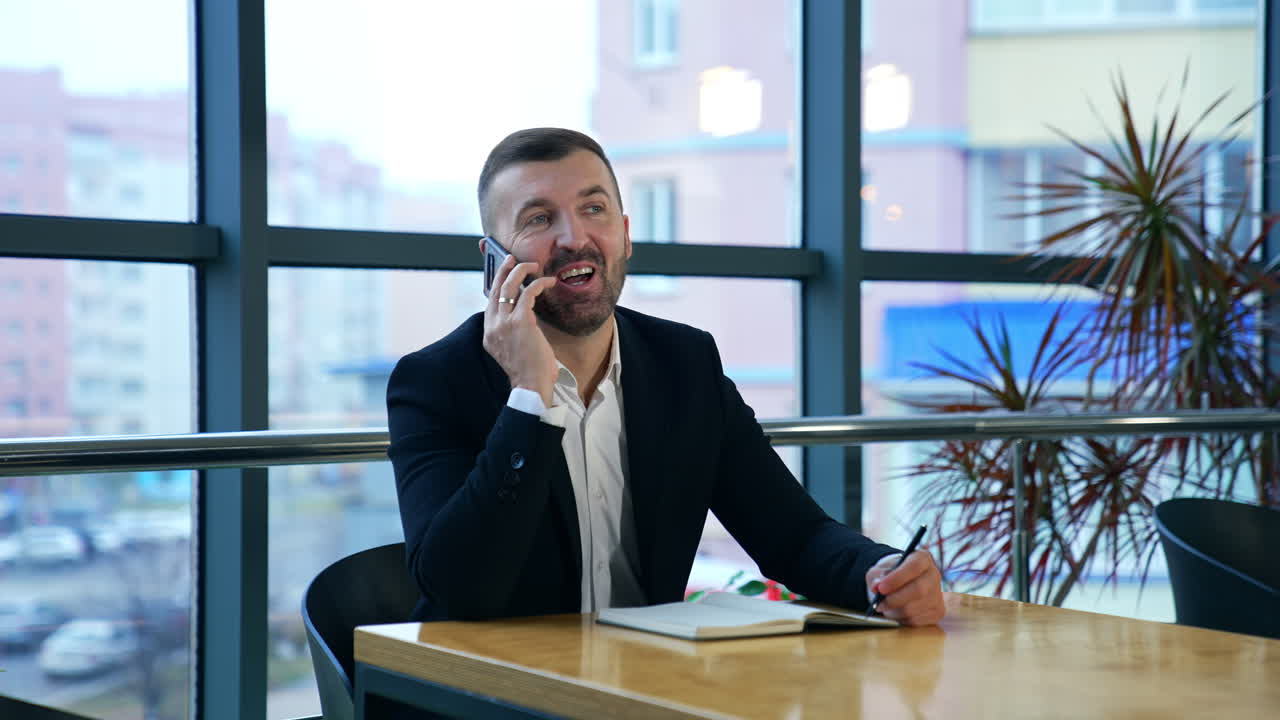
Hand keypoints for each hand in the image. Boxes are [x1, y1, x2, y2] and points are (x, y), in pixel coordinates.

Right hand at [481, 253, 558, 405]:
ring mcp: (504, 323)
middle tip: (513, 259)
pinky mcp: (520, 322)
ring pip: (509, 285)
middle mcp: (492, 326)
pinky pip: (528, 293)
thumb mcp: (513, 350)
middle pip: (495, 288)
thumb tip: (524, 314)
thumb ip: (512, 332)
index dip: (497, 283)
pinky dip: (539, 284)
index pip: (490, 301)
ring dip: (521, 271)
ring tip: (533, 266)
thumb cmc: (528, 371)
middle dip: (504, 269)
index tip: (505, 272)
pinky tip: (548, 282)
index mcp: (488, 333)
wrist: (531, 387)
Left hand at [865, 550, 945, 625]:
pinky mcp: (937, 612)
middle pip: (918, 590)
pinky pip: (916, 621)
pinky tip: (896, 612)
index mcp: (922, 558)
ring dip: (894, 611)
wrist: (901, 585)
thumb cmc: (890, 575)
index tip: (881, 588)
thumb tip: (876, 587)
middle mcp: (934, 575)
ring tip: (885, 607)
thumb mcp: (879, 570)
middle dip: (894, 599)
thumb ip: (876, 576)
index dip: (897, 578)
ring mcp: (938, 595)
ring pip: (914, 609)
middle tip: (879, 604)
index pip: (914, 566)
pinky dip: (901, 619)